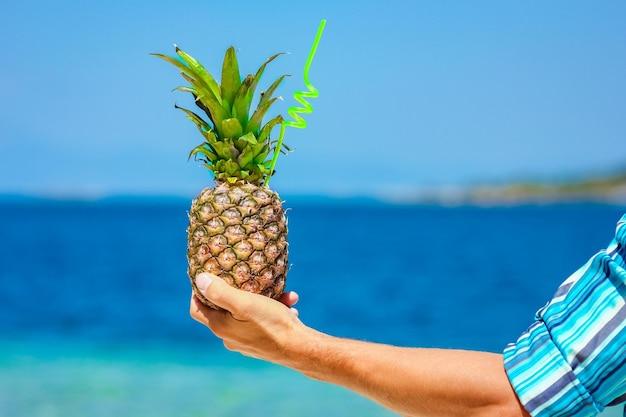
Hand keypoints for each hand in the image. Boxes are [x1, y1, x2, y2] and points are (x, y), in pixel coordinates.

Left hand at [190, 273, 307, 363]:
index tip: (208, 276)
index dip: (197, 292)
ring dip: (262, 299)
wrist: (300, 349)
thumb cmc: (272, 323)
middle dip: (236, 291)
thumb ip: (220, 292)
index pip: (197, 309)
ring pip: (247, 313)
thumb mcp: (245, 303)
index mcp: (220, 327)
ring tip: (279, 292)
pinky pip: (262, 321)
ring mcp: (245, 342)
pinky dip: (274, 310)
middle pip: (223, 310)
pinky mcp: (261, 343)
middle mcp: (230, 337)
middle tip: (245, 277)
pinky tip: (290, 303)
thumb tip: (199, 280)